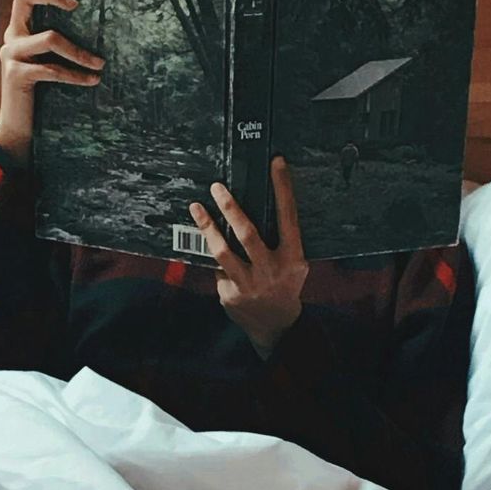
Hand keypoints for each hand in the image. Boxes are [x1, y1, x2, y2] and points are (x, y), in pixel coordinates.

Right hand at [0, 0, 101, 161]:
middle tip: (77, 6)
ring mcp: (11, 54)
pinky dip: (75, 75)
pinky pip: (52, 69)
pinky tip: (91, 80)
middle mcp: (12, 37)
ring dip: (80, 52)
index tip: (75, 1)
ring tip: (99, 64)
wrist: (19, 125)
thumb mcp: (48, 61)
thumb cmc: (39, 91)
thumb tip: (97, 30)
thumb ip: (59, 45)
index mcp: (19, 29)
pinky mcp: (16, 75)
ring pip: (50, 38)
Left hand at [189, 158, 307, 356]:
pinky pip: (217, 268)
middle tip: (217, 187)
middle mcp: (271, 270)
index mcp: (293, 257)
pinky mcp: (229, 295)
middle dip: (230, 208)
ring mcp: (249, 285)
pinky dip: (213, 256)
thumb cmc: (285, 284)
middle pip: (247, 233)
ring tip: (196, 207)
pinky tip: (207, 245)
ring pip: (222, 251)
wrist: (276, 326)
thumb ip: (281, 241)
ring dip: (207, 227)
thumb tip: (260, 204)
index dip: (283, 188)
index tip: (275, 162)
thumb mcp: (294, 263)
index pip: (288, 216)